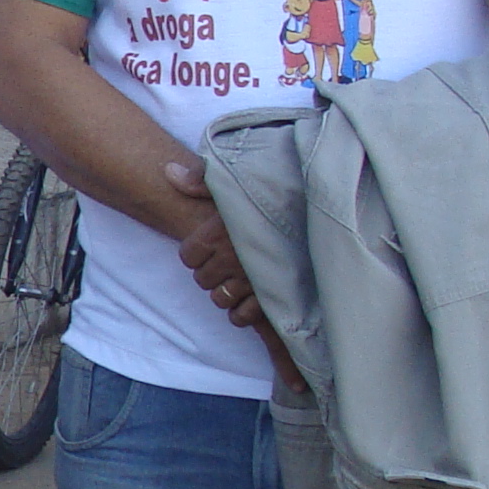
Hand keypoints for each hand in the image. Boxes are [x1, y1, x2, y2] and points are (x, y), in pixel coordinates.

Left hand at [165, 159, 265, 330]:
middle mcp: (229, 258)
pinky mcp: (269, 298)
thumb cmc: (276, 196)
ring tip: (239, 278)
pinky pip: (241, 316)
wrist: (319, 213)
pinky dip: (242, 310)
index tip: (210, 246)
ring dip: (226, 292)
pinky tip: (250, 297)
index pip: (187, 256)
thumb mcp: (238, 180)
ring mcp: (249, 280)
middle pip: (202, 279)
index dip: (196, 253)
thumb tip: (169, 172)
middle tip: (227, 262)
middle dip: (211, 273)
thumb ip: (203, 179)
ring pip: (219, 299)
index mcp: (215, 232)